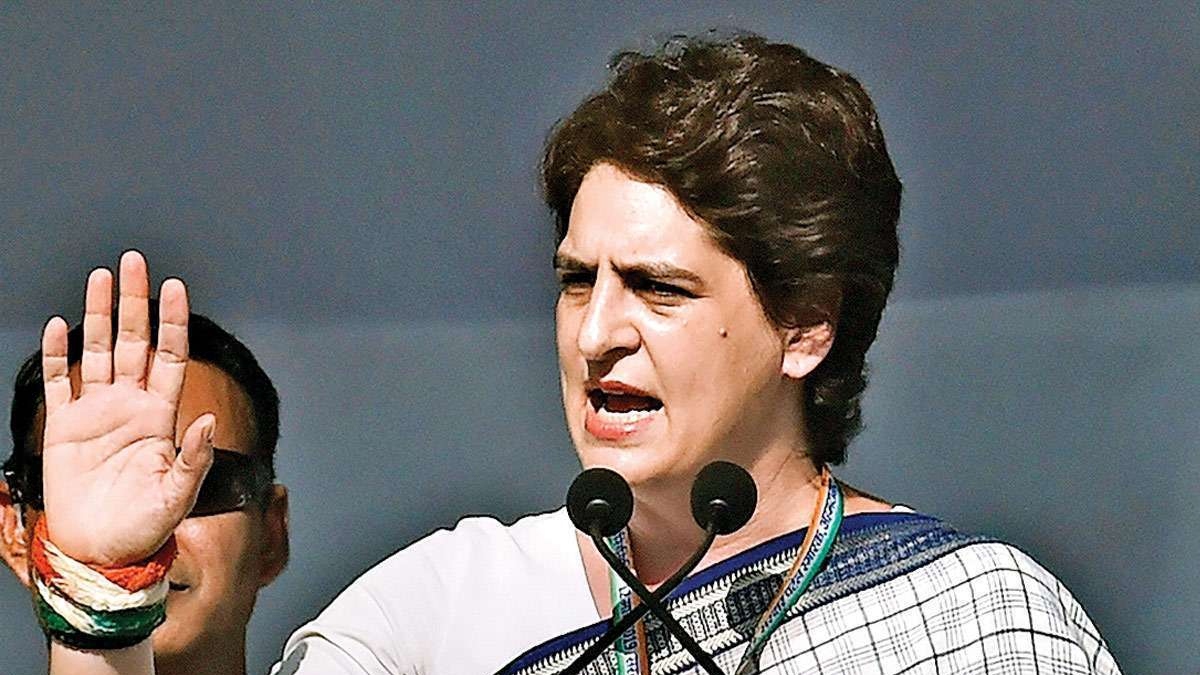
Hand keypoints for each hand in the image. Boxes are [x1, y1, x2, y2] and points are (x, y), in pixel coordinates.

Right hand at [40, 251, 213, 565]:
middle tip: (134, 261)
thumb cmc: (146, 530)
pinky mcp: (64, 428)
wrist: (102, 554)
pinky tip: (61, 325)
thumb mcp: (178, 496)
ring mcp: (97, 413)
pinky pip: (60, 382)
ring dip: (98, 314)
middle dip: (134, 301)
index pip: (171, 355)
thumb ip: (193, 458)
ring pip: (97, 351)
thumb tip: (207, 419)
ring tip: (102, 276)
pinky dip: (58, 354)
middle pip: (133, 340)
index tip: (175, 287)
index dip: (172, 322)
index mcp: (161, 416)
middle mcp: (130, 406)